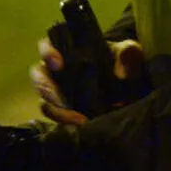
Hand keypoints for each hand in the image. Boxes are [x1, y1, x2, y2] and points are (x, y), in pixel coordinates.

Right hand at [30, 38, 144, 124]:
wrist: (131, 88)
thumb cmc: (124, 62)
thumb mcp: (130, 54)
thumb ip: (127, 54)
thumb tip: (123, 67)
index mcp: (68, 50)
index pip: (47, 46)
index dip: (47, 53)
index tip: (58, 64)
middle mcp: (57, 71)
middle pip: (39, 76)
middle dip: (47, 88)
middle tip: (63, 100)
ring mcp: (59, 92)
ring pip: (44, 100)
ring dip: (56, 110)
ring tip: (78, 118)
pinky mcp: (65, 111)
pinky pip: (55, 117)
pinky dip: (65, 122)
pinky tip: (82, 124)